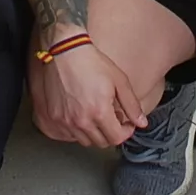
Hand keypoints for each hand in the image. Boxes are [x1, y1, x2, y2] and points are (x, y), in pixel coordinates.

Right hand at [30, 44, 146, 148]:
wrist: (64, 51)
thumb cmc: (91, 62)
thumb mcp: (119, 80)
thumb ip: (132, 105)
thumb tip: (142, 123)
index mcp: (99, 112)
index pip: (116, 138)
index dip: (125, 132)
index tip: (126, 123)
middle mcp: (81, 121)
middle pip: (101, 142)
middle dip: (111, 132)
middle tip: (112, 117)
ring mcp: (65, 121)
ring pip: (85, 141)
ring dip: (94, 133)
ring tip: (96, 115)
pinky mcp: (53, 117)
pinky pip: (68, 135)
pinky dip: (77, 131)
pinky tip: (81, 116)